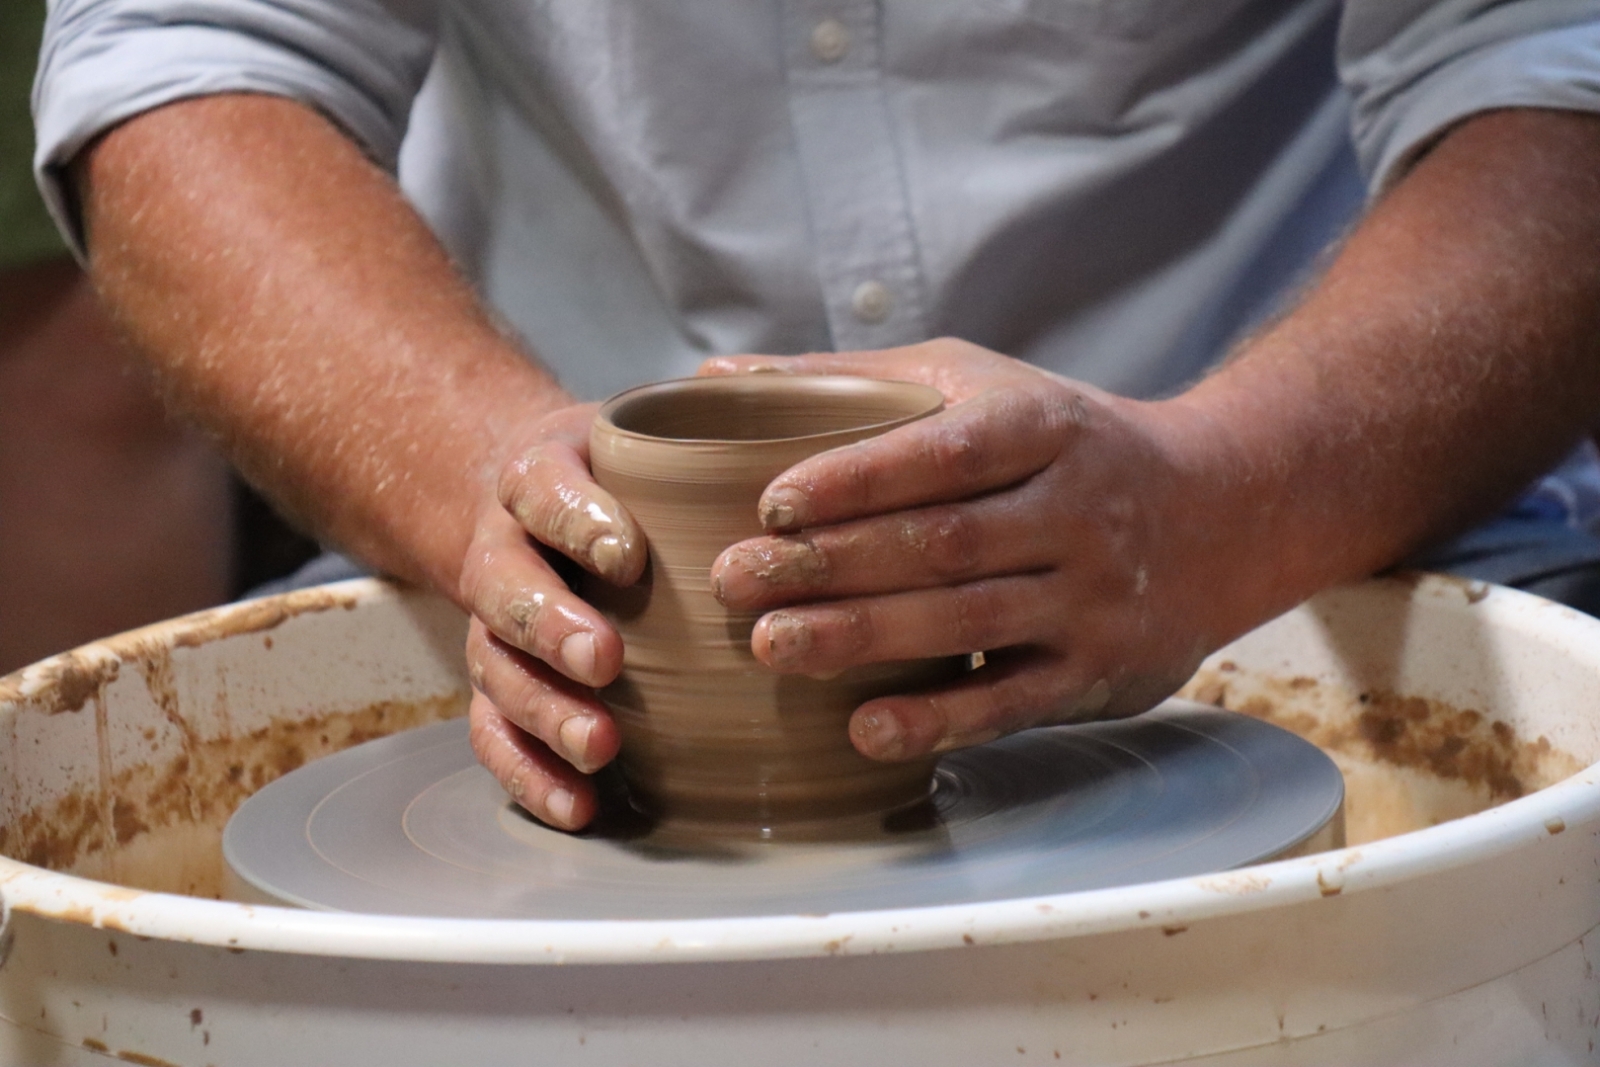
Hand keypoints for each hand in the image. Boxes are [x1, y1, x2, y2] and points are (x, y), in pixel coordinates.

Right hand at [460, 404, 646, 829]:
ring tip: (598, 744)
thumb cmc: (612, 469)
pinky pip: (494, 735)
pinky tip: (578, 807)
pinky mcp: (500, 683)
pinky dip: (528, 773)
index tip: (627, 550)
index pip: (542, 488)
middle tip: (604, 657)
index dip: (577, 518)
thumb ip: (688, 421)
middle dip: (552, 627)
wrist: (528, 499)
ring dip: (543, 711)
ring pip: (495, 670)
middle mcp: (501, 550)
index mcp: (535, 477)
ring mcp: (493, 625)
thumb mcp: (635, 428)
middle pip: (505, 590)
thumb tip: (764, 387)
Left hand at [703, 339, 1256, 762]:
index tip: (771, 501)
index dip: (858, 478)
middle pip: (945, 542)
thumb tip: (718, 376)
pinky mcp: (1098, 672)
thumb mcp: (982, 383)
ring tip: (770, 647)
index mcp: (1045, 427)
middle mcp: (1077, 511)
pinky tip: (864, 730)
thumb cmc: (1067, 441)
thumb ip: (857, 384)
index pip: (946, 451)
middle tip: (734, 581)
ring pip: (970, 621)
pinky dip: (939, 721)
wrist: (1223, 510)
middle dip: (834, 565)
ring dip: (865, 638)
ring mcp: (1093, 597)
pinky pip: (1013, 702)